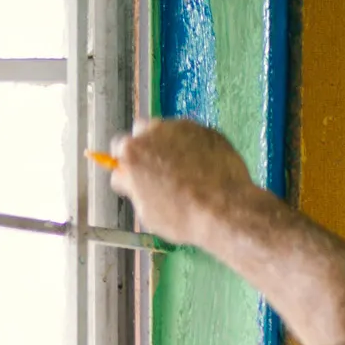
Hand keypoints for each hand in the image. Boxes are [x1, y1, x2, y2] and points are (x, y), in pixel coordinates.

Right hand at [104, 118, 259, 244]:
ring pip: (169, 131)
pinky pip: (194, 136)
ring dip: (171, 145)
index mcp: (132, 151)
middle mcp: (154, 131)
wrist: (226, 210)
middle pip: (142, 131)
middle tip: (159, 169)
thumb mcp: (146, 211)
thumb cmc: (182, 217)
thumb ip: (133, 187)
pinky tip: (205, 168)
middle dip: (147, 146)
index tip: (136, 174)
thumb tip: (127, 178)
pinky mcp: (207, 129)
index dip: (127, 163)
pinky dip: (195, 147)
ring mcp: (182, 126)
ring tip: (186, 170)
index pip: (119, 148)